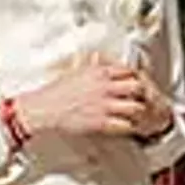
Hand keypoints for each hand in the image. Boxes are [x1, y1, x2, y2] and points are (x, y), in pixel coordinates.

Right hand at [17, 50, 158, 147]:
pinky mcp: (101, 123)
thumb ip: (91, 65)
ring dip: (137, 111)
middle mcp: (105, 87)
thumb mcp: (76, 71)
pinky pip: (125, 125)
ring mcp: (105, 106)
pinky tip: (125, 127)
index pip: (129, 71)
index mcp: (99, 72)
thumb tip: (97, 58)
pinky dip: (128, 127)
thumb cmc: (56, 91)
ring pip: (135, 107)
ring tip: (135, 115)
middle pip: (137, 87)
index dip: (135, 77)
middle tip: (139, 99)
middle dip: (140, 93)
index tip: (135, 82)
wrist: (44, 109)